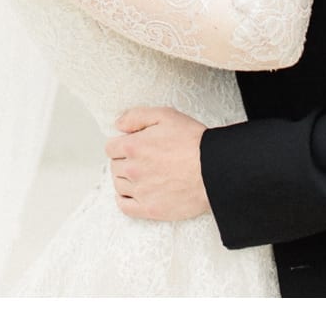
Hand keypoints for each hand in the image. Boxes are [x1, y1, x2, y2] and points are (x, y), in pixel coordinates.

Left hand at [106, 106, 210, 221]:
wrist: (215, 170)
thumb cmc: (193, 142)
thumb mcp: (165, 115)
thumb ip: (136, 116)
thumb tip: (118, 125)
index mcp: (133, 147)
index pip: (110, 148)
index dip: (121, 145)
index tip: (132, 147)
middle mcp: (133, 170)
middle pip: (115, 166)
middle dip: (124, 161)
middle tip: (141, 161)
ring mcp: (141, 191)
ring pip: (118, 185)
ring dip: (125, 180)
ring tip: (141, 176)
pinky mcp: (151, 209)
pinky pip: (125, 207)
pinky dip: (124, 200)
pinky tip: (133, 194)